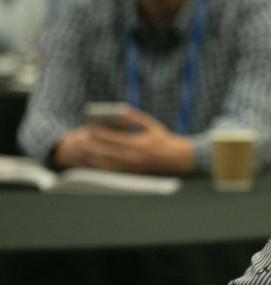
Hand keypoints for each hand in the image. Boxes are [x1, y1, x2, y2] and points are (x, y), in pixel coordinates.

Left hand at [60, 108, 194, 173]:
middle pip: (106, 152)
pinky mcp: (132, 174)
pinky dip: (101, 166)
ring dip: (93, 158)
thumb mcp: (150, 124)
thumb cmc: (162, 138)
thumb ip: (132, 116)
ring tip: (83, 151)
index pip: (112, 138)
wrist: (176, 158)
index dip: (99, 133)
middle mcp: (134, 157)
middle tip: (80, 140)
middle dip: (92, 146)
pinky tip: (94, 161)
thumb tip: (116, 109)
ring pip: (107, 164)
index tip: (89, 127)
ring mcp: (133, 168)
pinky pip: (113, 172)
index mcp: (138, 144)